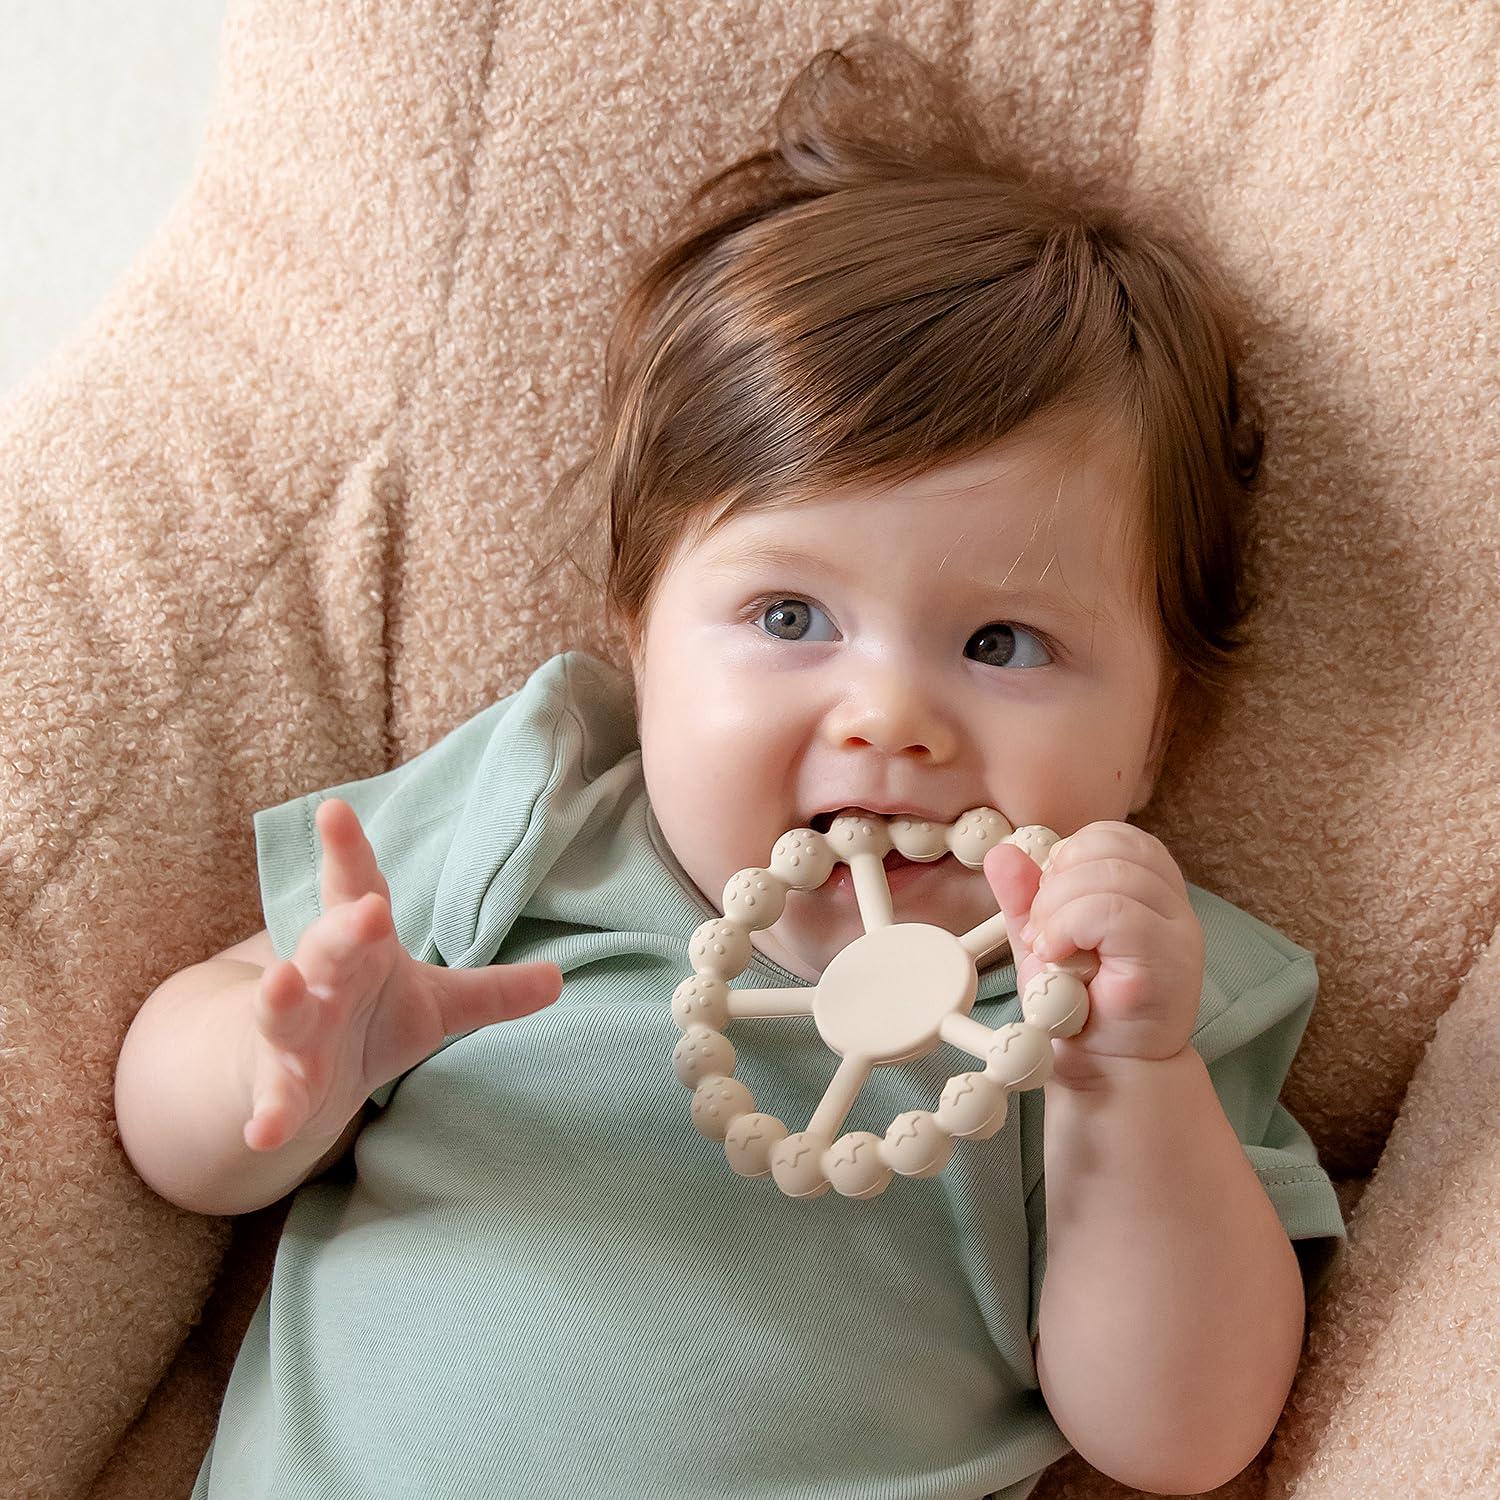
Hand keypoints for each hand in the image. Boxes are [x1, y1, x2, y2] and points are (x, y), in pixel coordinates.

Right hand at [242, 797, 562, 1150]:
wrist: (294, 1083)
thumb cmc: (366, 1020)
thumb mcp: (436, 1003)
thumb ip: (493, 991)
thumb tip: (560, 979)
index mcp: (362, 947)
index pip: (354, 887)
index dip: (347, 850)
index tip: (335, 809)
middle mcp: (321, 979)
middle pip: (328, 945)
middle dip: (345, 927)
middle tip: (367, 908)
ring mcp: (295, 1033)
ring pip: (283, 1011)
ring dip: (280, 999)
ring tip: (280, 982)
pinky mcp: (280, 1086)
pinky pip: (275, 1100)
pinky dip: (271, 1114)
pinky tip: (265, 1130)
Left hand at [982, 821, 1203, 1086]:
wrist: (1103, 1071)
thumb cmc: (1079, 1007)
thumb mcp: (1044, 940)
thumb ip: (1025, 897)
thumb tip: (1003, 851)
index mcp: (1151, 891)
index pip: (1114, 836)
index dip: (1069, 855)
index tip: (1046, 901)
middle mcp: (1175, 906)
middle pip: (1110, 848)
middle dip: (1056, 882)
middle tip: (1043, 932)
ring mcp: (1178, 933)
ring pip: (1109, 876)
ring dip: (1058, 909)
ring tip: (1050, 950)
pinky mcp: (1168, 962)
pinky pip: (1113, 912)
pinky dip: (1069, 927)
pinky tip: (1060, 958)